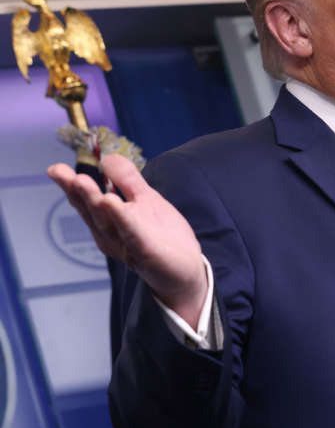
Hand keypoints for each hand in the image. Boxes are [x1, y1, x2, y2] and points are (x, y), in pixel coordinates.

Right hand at [47, 155, 207, 327]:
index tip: (55, 170)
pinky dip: (123, 219)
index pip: (86, 202)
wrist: (185, 270)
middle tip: (65, 174)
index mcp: (108, 222)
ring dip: (95, 202)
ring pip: (108, 222)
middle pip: (92, 211)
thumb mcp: (145, 201)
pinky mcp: (148, 252)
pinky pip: (134, 234)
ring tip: (82, 182)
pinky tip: (113, 204)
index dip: (70, 186)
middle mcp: (112, 235)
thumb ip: (128, 180)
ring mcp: (128, 245)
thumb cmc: (161, 236)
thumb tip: (107, 157)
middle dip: (79, 192)